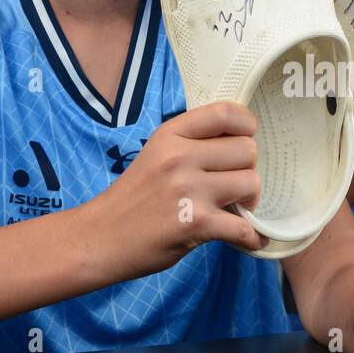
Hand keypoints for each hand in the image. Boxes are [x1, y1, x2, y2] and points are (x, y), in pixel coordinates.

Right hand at [81, 101, 268, 280]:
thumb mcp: (156, 153)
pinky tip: (250, 239)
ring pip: (251, 184)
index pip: (225, 113)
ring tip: (235, 209)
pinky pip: (244, 227)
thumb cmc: (134, 197)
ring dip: (250, 201)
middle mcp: (179, 157)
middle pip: (247, 150)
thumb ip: (193, 143)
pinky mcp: (195, 223)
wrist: (101, 238)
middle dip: (248, 169)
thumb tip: (242, 143)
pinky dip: (252, 237)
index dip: (247, 126)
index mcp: (171, 134)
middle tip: (234, 186)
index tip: (245, 141)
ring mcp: (188, 190)